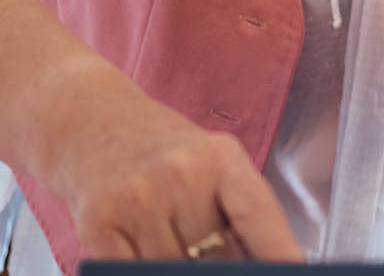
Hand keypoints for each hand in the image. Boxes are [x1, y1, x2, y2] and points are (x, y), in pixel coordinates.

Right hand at [43, 98, 302, 262]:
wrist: (90, 122)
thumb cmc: (160, 151)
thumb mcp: (210, 165)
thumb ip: (238, 214)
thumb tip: (267, 264)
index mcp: (221, 157)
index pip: (257, 215)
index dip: (279, 253)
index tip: (294, 272)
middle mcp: (180, 173)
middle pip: (217, 258)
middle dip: (220, 264)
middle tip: (212, 254)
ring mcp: (138, 199)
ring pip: (173, 269)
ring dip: (177, 266)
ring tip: (171, 240)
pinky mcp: (98, 224)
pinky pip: (130, 274)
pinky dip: (141, 270)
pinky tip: (144, 254)